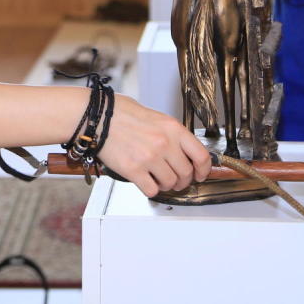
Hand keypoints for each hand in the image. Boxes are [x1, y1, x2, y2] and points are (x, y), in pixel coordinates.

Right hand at [96, 95, 212, 196]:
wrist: (99, 117)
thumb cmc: (123, 114)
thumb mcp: (157, 117)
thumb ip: (172, 135)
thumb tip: (184, 153)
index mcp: (173, 128)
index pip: (201, 155)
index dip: (204, 170)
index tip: (200, 174)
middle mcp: (164, 143)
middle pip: (186, 174)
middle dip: (182, 180)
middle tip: (175, 179)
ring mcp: (149, 157)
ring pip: (170, 184)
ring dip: (166, 185)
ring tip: (157, 178)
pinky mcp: (133, 170)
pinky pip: (152, 190)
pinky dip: (150, 189)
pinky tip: (145, 180)